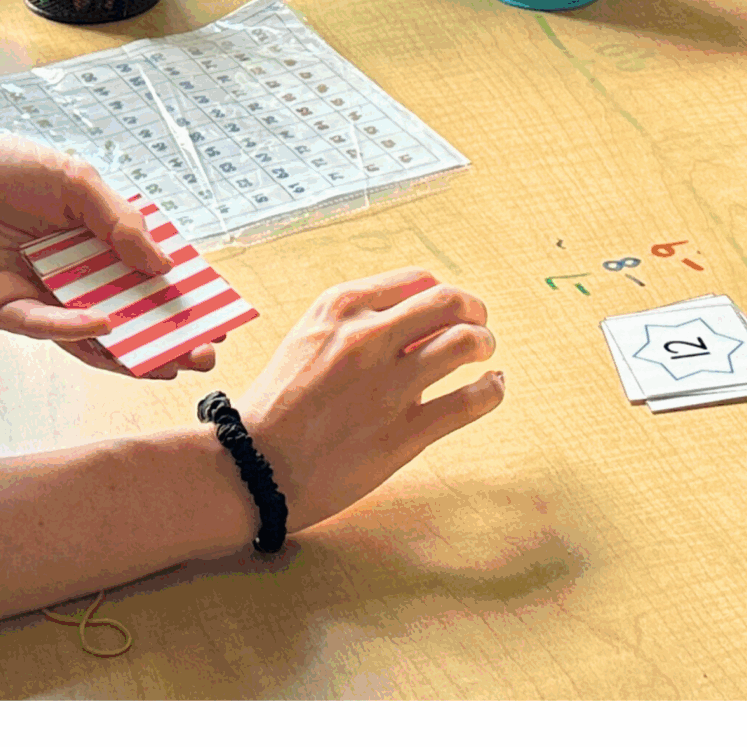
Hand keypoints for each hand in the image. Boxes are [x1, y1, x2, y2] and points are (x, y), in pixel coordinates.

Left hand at [0, 126, 219, 377]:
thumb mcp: (73, 180)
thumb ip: (118, 220)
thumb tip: (162, 262)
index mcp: (93, 242)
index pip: (144, 275)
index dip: (178, 294)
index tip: (213, 312)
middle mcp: (70, 276)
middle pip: (125, 313)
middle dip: (164, 335)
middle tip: (201, 351)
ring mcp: (37, 297)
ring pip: (89, 336)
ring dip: (127, 350)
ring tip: (167, 359)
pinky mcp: (1, 309)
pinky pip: (42, 326)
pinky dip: (73, 329)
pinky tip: (104, 327)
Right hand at [235, 268, 504, 535]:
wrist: (253, 466)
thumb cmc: (277, 405)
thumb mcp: (306, 340)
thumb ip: (354, 324)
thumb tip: (414, 323)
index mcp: (339, 308)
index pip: (415, 279)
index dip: (440, 290)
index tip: (447, 306)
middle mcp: (367, 338)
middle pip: (449, 302)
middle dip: (473, 310)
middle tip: (479, 324)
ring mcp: (387, 386)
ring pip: (466, 343)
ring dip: (484, 343)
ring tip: (485, 352)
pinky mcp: (402, 433)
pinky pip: (468, 401)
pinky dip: (492, 390)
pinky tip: (493, 386)